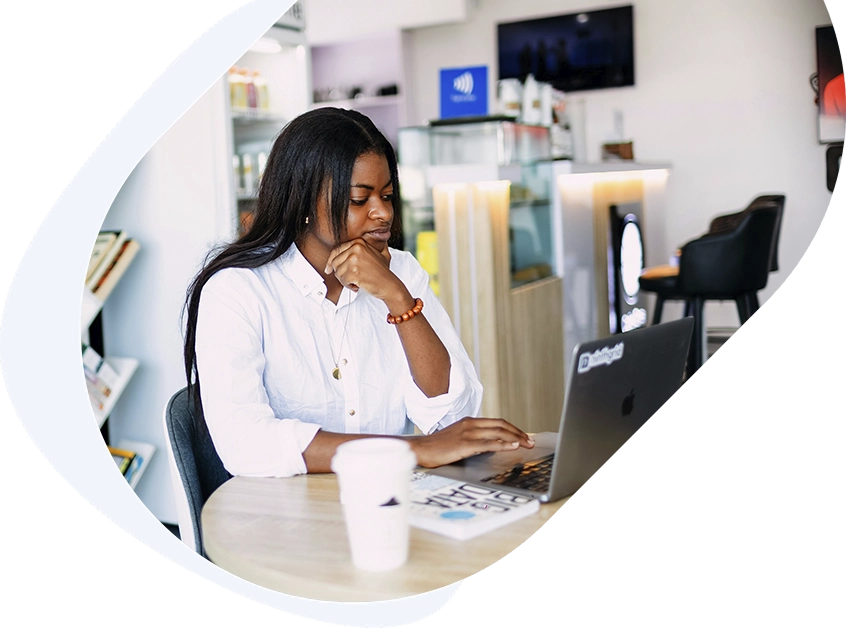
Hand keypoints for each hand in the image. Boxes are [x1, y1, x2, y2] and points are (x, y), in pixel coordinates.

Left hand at [325, 238, 411, 309]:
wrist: (389, 285)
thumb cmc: (382, 272)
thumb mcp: (377, 253)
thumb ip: (365, 247)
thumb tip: (353, 246)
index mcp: (358, 242)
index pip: (336, 250)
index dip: (331, 261)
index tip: (329, 268)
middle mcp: (355, 249)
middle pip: (335, 262)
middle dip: (341, 273)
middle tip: (352, 277)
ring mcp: (354, 260)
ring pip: (338, 273)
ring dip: (345, 280)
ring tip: (357, 281)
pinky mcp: (353, 272)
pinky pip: (342, 281)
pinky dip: (349, 286)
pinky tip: (358, 285)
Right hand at [408, 418, 534, 467]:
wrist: (420, 449)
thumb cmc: (437, 446)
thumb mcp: (457, 437)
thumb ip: (472, 437)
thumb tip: (489, 444)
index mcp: (470, 422)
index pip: (497, 422)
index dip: (513, 428)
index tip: (524, 436)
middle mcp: (471, 424)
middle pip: (501, 425)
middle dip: (519, 433)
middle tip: (530, 441)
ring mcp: (468, 433)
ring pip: (498, 432)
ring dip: (516, 438)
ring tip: (526, 444)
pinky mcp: (465, 444)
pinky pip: (489, 443)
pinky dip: (503, 444)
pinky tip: (512, 446)